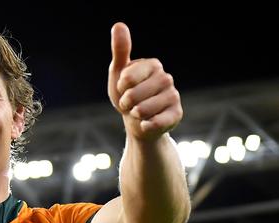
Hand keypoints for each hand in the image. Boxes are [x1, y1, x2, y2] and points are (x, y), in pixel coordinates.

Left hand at [107, 22, 181, 140]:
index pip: (129, 76)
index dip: (120, 86)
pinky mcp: (176, 114)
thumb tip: (119, 25)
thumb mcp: (119, 72)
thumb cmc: (127, 93)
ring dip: (135, 114)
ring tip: (136, 112)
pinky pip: (159, 122)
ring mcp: (173, 96)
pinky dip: (147, 125)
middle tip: (128, 103)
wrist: (136, 120)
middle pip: (136, 94)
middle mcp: (166, 78)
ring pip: (146, 109)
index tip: (122, 88)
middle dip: (126, 102)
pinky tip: (145, 124)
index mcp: (152, 65)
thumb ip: (121, 50)